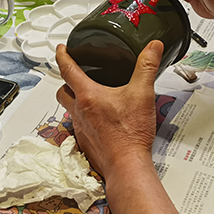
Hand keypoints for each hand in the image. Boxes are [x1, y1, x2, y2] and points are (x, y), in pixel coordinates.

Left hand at [55, 40, 162, 177]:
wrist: (127, 166)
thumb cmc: (130, 134)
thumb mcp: (143, 93)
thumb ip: (147, 67)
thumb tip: (152, 48)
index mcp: (88, 96)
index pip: (67, 69)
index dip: (63, 55)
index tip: (61, 49)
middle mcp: (79, 112)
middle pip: (62, 91)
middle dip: (65, 81)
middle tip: (73, 75)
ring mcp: (81, 128)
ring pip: (69, 109)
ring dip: (75, 101)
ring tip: (88, 96)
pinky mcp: (85, 142)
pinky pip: (79, 126)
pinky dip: (84, 119)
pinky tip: (98, 120)